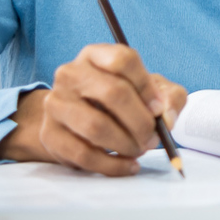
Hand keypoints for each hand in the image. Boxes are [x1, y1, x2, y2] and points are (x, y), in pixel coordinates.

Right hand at [0, 43, 186, 175]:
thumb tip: (167, 118)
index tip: (159, 109)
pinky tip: (127, 165)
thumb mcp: (151, 91)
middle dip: (140, 121)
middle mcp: (71, 74)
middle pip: (112, 92)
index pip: (122, 60)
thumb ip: (169, 98)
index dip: (146, 86)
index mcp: (96, 55)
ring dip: (126, 144)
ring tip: (139, 150)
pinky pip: (83, 154)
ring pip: (95, 126)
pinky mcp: (50, 135)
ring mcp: (56, 103)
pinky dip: (112, 165)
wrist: (79, 123)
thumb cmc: (122, 102)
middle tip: (153, 138)